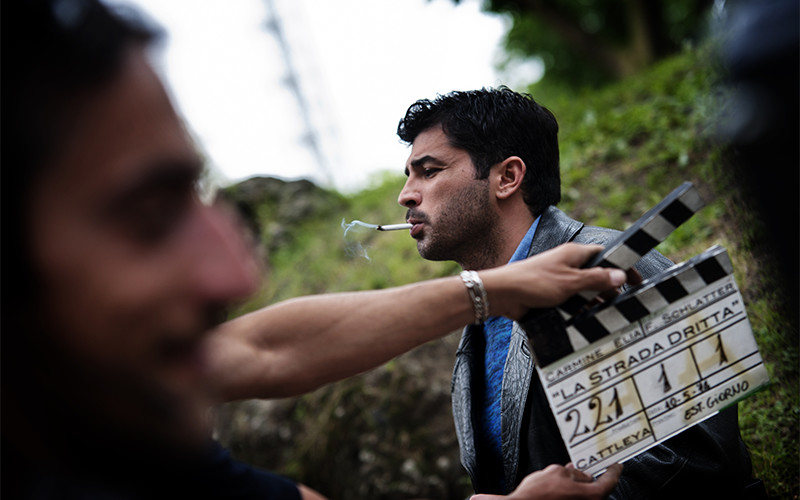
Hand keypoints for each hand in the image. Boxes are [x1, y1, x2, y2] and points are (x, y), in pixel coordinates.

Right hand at [471, 463, 622, 499]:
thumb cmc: (538, 494)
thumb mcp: (557, 472)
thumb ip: (573, 471)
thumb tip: (578, 473)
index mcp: (591, 496)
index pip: (609, 482)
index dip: (614, 471)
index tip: (617, 465)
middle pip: (598, 490)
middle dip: (594, 477)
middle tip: (593, 467)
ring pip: (586, 496)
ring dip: (582, 485)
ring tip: (573, 474)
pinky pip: (577, 499)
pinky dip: (574, 492)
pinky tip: (565, 485)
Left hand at [481, 243, 631, 319]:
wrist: (502, 294)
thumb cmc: (533, 282)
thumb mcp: (571, 282)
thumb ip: (596, 279)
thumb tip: (620, 276)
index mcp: (575, 254)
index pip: (606, 255)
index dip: (622, 265)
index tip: (636, 279)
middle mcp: (568, 264)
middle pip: (597, 275)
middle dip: (610, 288)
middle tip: (624, 303)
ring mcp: (559, 280)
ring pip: (585, 290)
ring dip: (595, 301)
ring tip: (608, 314)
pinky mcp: (551, 295)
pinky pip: (572, 302)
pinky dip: (580, 309)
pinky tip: (587, 320)